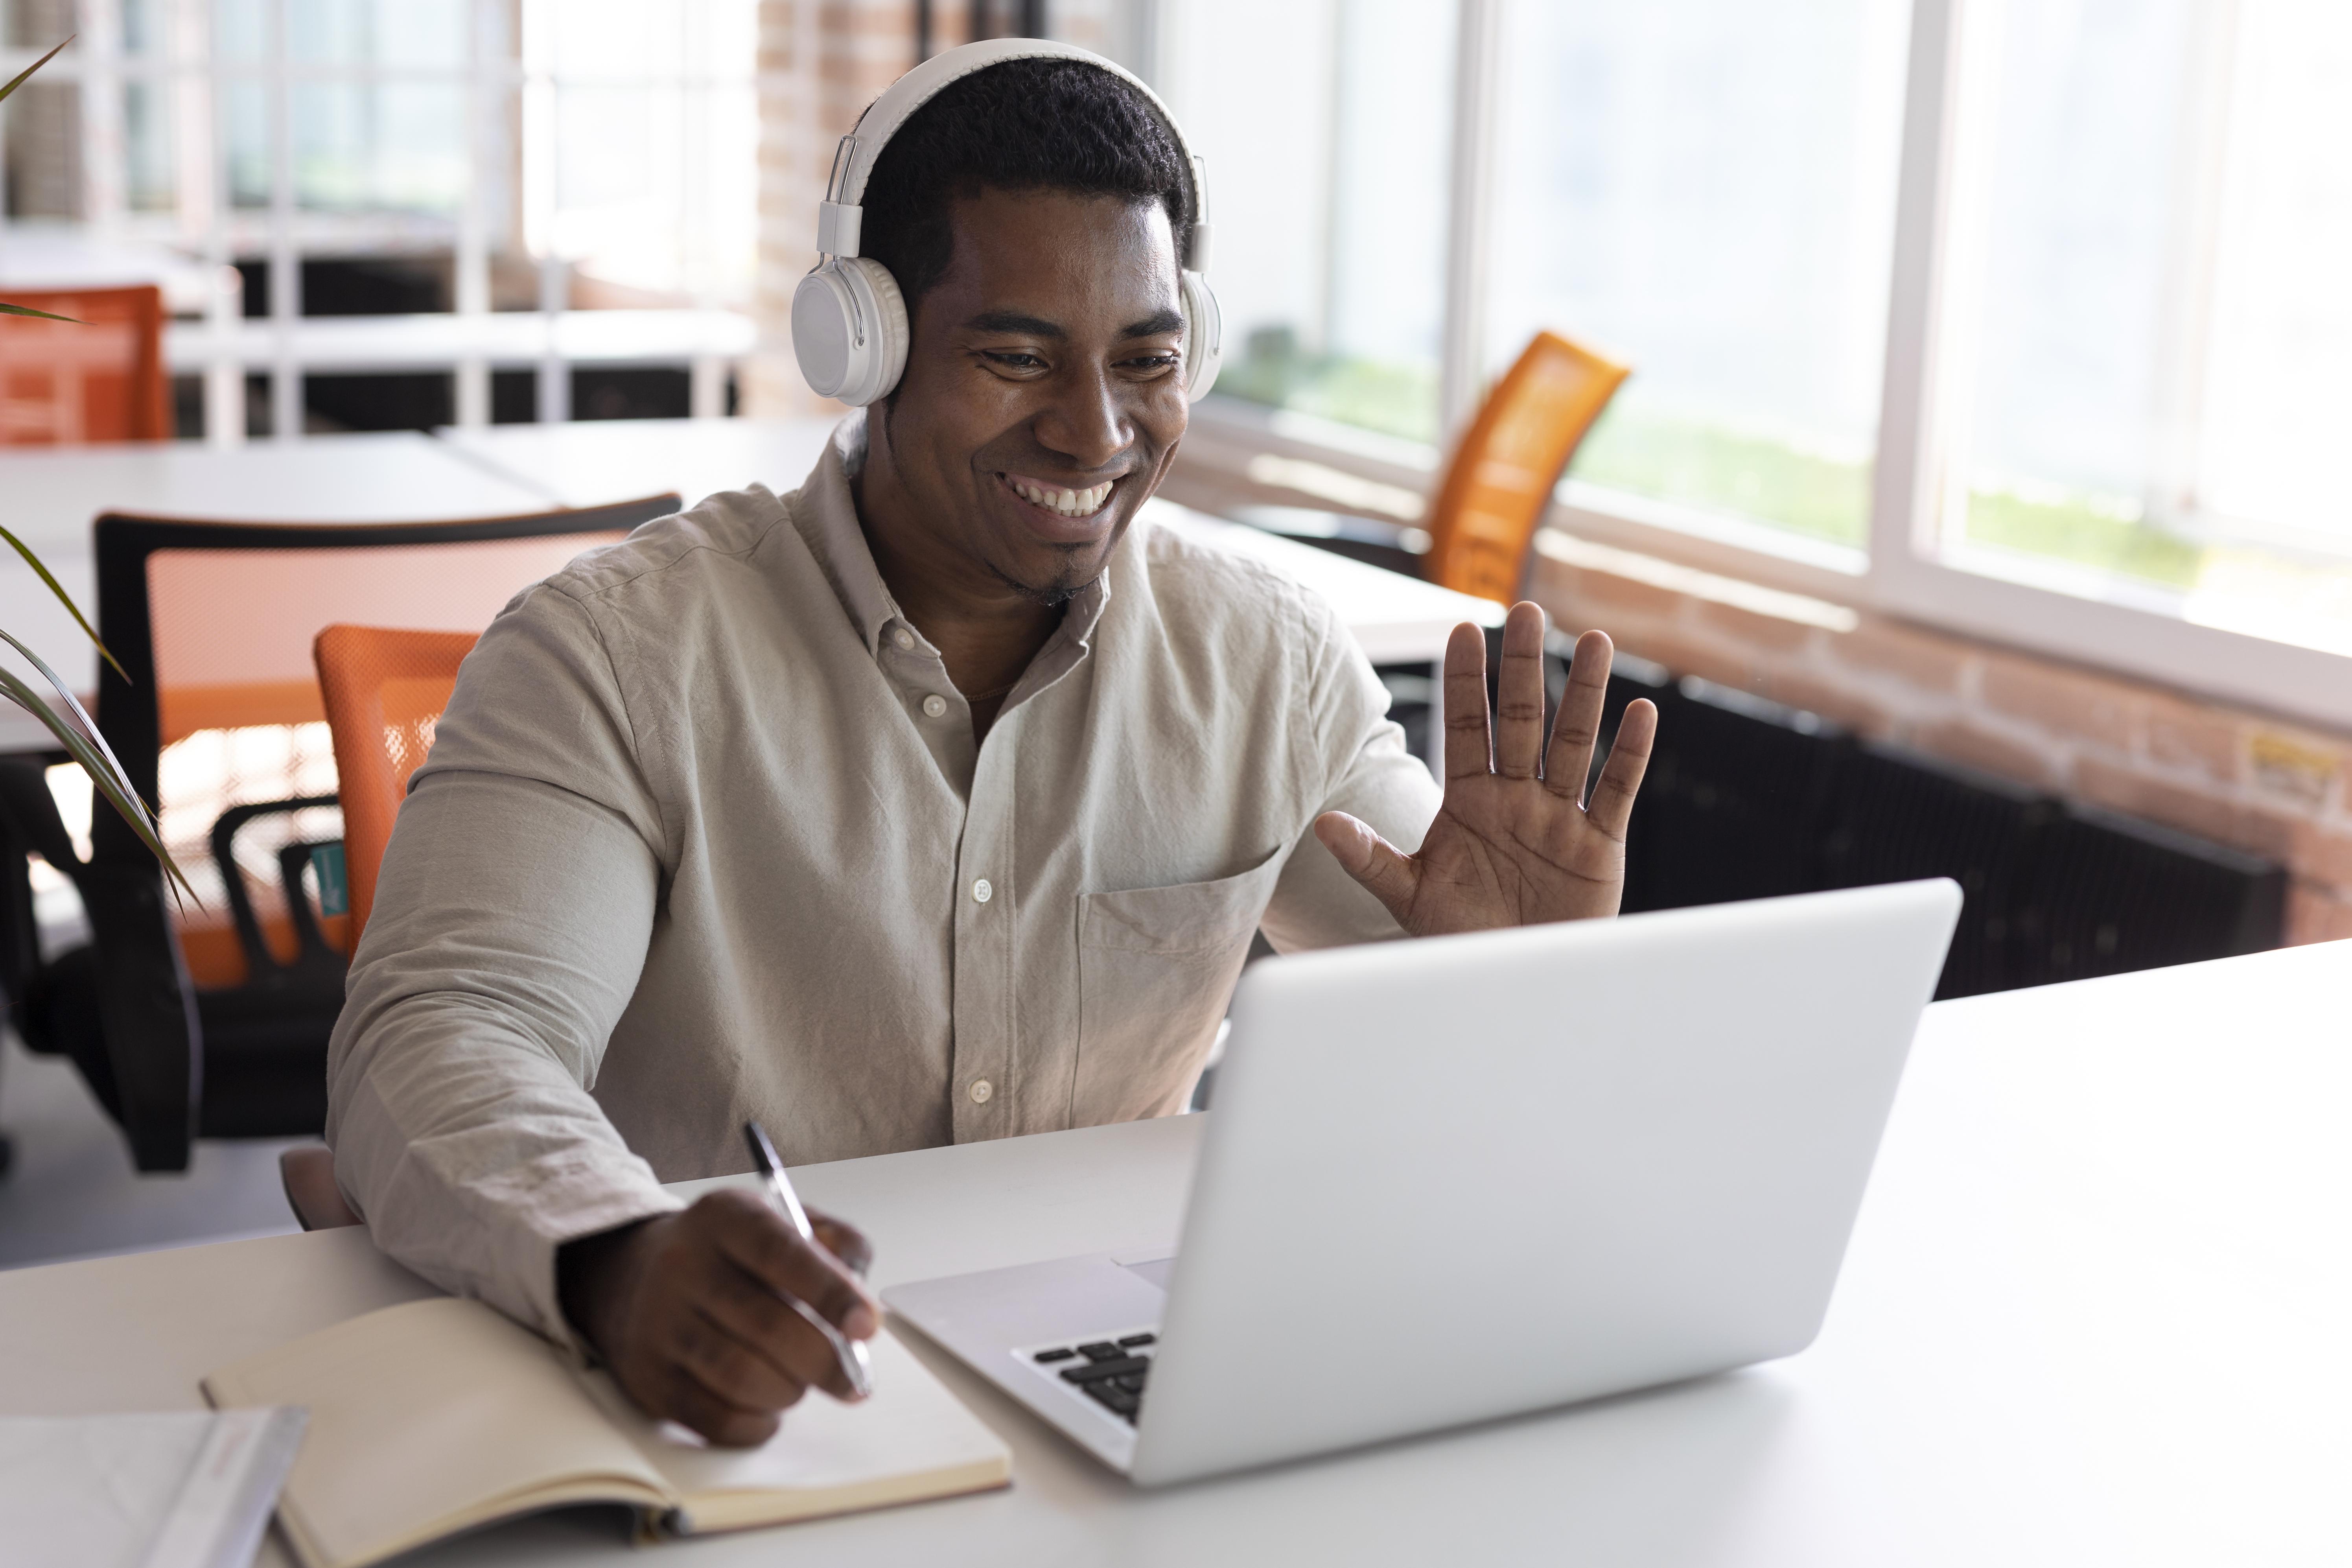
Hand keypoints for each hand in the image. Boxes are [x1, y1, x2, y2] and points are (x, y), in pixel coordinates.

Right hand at [557, 1188, 878, 1445]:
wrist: (634, 1275)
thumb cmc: (732, 1254)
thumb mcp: (784, 1221)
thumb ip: (839, 1246)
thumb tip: (862, 1307)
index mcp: (724, 1217)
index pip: (781, 1253)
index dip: (831, 1293)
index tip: (866, 1327)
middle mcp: (683, 1265)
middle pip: (767, 1326)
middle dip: (825, 1361)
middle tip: (851, 1378)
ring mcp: (657, 1324)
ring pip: (741, 1377)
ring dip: (790, 1391)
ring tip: (801, 1382)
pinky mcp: (647, 1377)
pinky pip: (714, 1418)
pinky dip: (756, 1423)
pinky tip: (768, 1406)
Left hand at [1316, 602, 1656, 935]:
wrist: (1510, 985)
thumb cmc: (1458, 939)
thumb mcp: (1410, 897)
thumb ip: (1370, 859)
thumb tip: (1321, 825)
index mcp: (1469, 802)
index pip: (1465, 727)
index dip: (1465, 681)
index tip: (1463, 629)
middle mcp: (1515, 798)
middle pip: (1522, 720)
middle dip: (1524, 667)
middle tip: (1528, 611)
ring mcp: (1558, 817)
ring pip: (1574, 743)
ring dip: (1585, 693)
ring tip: (1594, 640)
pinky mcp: (1598, 845)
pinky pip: (1616, 791)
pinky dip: (1630, 754)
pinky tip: (1642, 711)